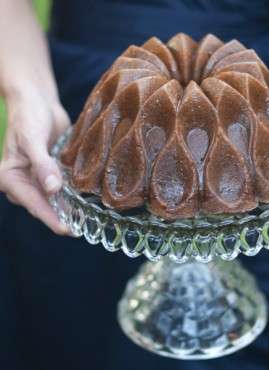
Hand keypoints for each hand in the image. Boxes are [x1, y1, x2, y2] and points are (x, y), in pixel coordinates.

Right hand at [0, 85, 70, 233]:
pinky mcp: (51, 173)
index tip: (66, 230)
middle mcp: (23, 182)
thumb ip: (42, 165)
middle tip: (80, 230)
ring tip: (85, 221)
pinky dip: (71, 196)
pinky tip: (84, 203)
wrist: (37, 102)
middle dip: (59, 217)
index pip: (32, 202)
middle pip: (43, 205)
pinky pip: (61, 189)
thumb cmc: (29, 117)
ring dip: (67, 209)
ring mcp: (38, 179)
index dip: (50, 217)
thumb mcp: (32, 140)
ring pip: (53, 200)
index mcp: (10, 177)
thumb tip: (53, 190)